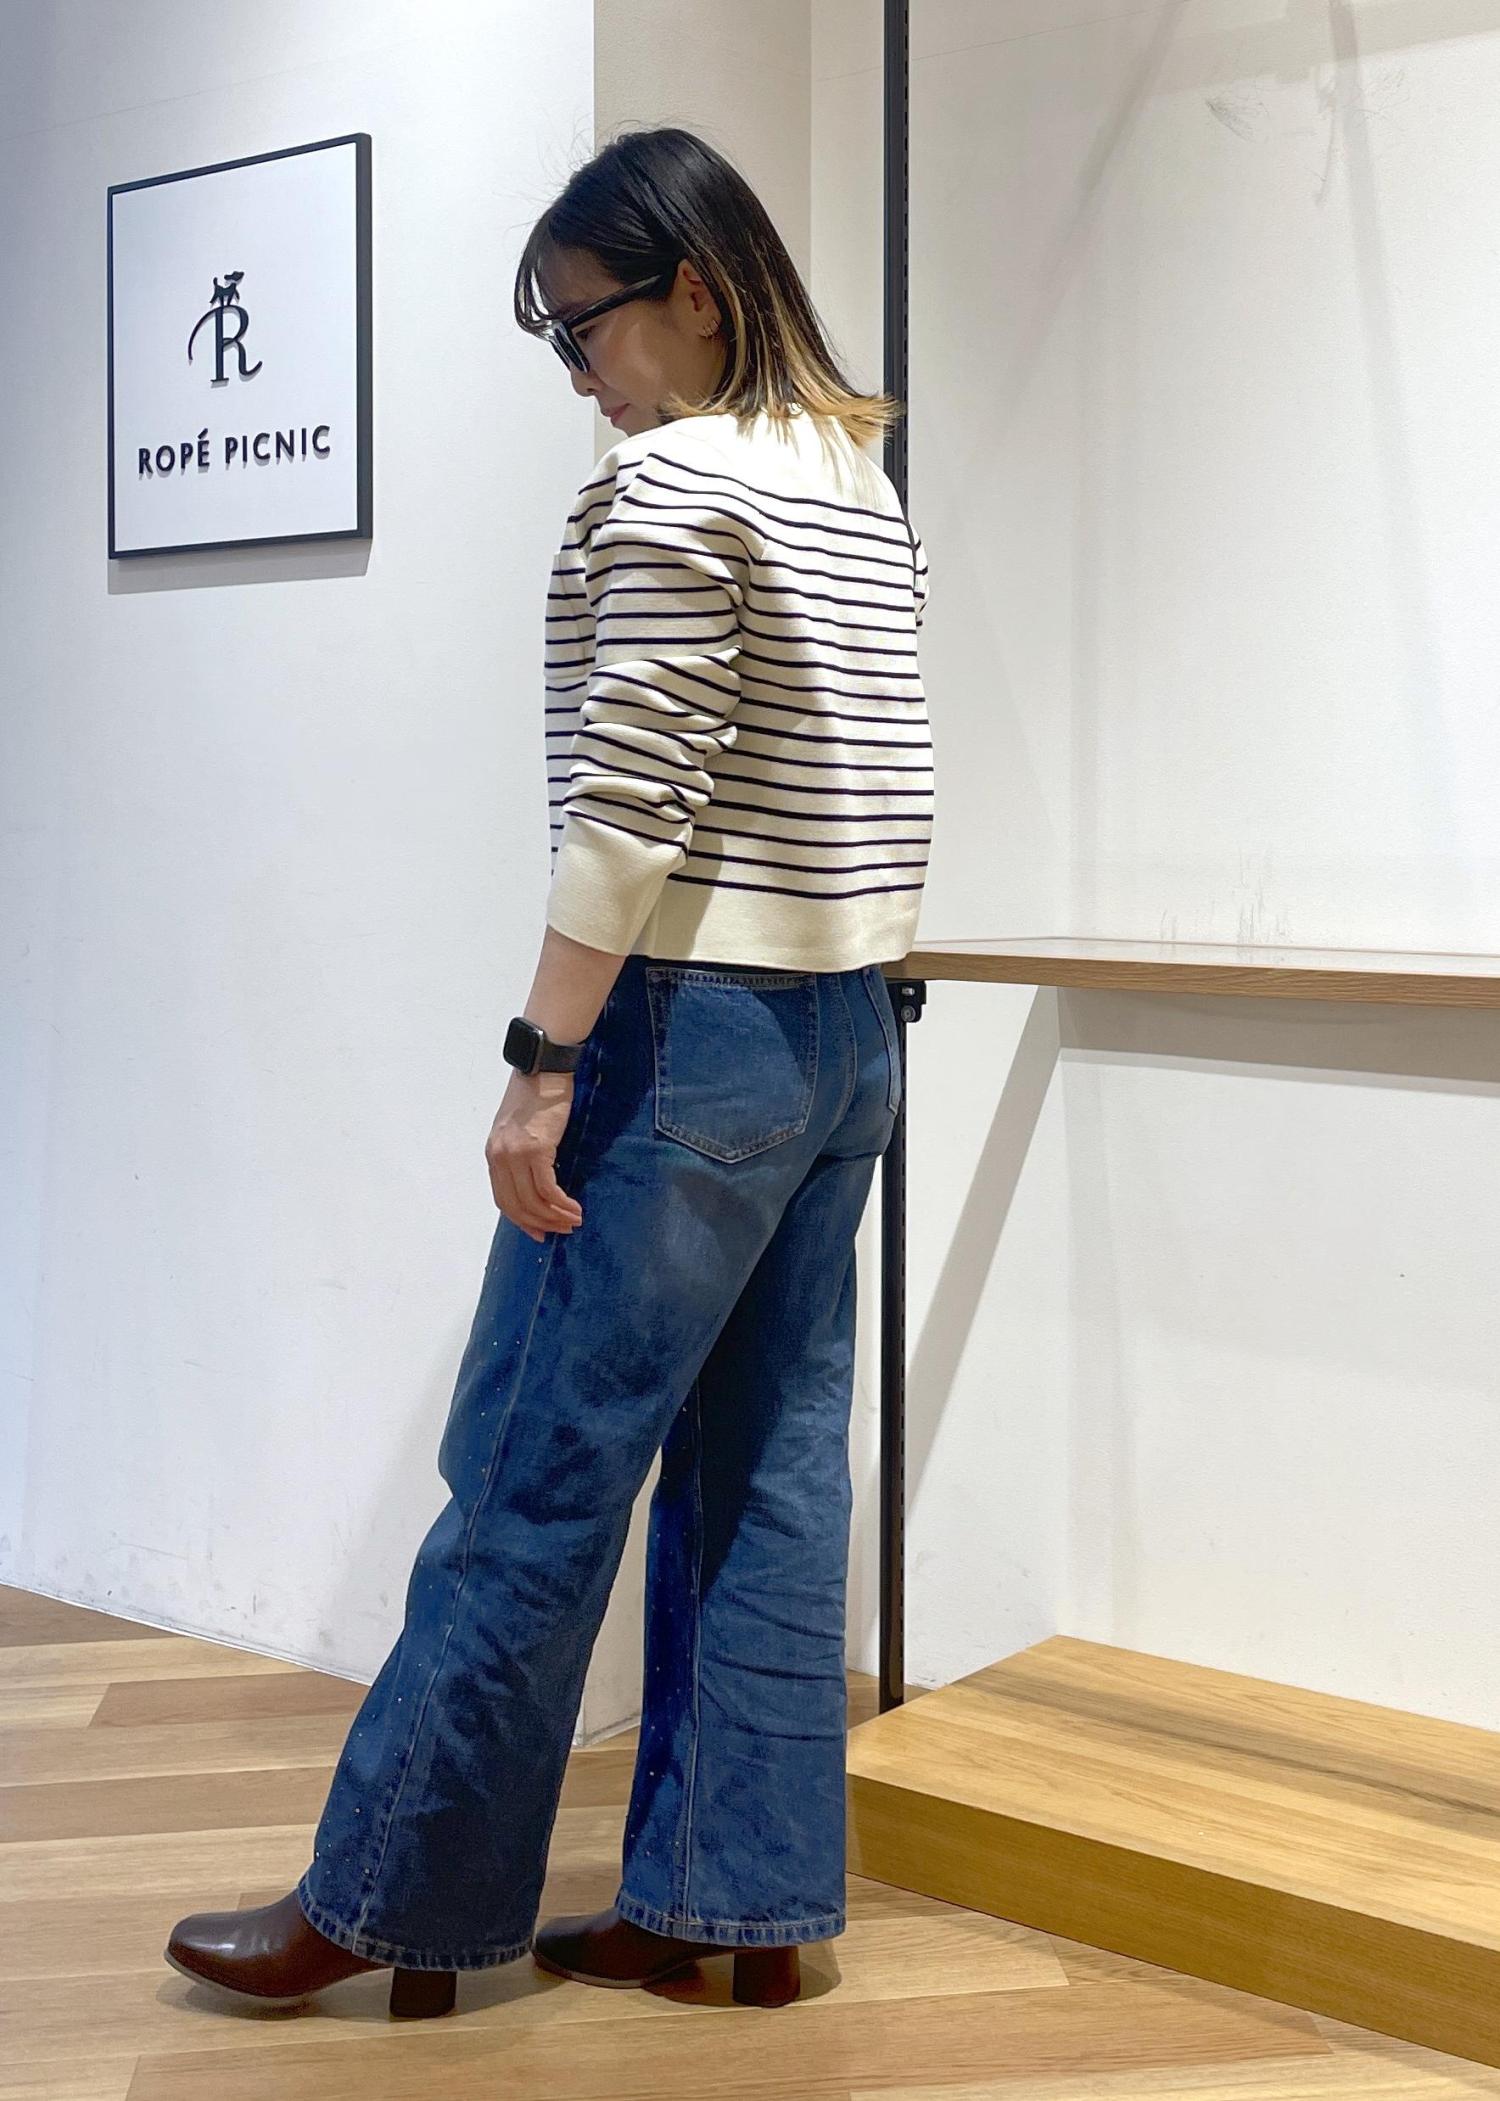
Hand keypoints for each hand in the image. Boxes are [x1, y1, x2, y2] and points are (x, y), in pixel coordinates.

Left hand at [485, 1069, 584, 1242]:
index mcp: (493, 1154)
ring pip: (533, 1202)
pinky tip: (574, 1208)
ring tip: (574, 1221)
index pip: (503, 1199)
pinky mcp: (536, 1150)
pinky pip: (548, 1189)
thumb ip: (521, 1154)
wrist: (544, 1068)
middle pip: (516, 1206)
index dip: (522, 1220)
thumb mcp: (519, 1128)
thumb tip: (537, 1179)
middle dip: (540, 1224)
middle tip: (561, 1230)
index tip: (539, 1232)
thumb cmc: (537, 1093)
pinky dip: (562, 1204)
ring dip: (555, 1217)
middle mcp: (499, 1157)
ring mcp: (515, 1154)